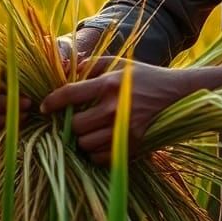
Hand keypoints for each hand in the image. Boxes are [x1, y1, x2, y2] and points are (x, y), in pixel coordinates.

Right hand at [0, 27, 104, 130]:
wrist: (56, 74)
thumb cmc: (53, 57)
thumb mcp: (58, 52)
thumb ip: (59, 55)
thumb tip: (65, 65)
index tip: (17, 88)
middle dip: (1, 103)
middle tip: (28, 104)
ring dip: (2, 116)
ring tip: (28, 114)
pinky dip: (1, 127)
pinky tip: (22, 123)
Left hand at [40, 57, 192, 165]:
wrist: (177, 94)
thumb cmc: (145, 76)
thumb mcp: (120, 63)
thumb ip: (92, 64)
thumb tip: (68, 69)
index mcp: (109, 84)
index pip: (70, 95)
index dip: (51, 102)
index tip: (44, 106)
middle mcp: (115, 108)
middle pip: (76, 126)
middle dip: (70, 123)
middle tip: (73, 119)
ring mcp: (124, 130)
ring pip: (86, 145)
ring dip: (82, 139)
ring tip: (87, 130)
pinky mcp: (133, 145)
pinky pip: (101, 157)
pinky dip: (96, 152)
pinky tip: (100, 140)